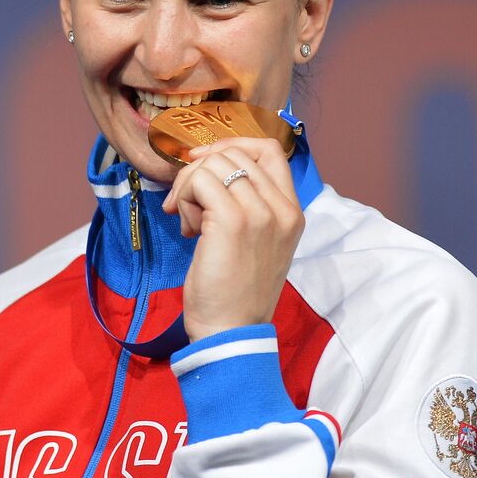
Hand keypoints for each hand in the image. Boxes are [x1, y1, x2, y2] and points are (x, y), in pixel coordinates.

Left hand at [161, 137, 304, 341]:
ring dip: (190, 187)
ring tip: (190, 223)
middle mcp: (282, 208)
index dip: (233, 146)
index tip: (205, 164)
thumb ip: (247, 205)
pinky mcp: (232, 220)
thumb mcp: (256, 243)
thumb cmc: (235, 291)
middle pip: (235, 154)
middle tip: (188, 206)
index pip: (270, 150)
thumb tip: (207, 168)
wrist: (232, 331)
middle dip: (201, 172)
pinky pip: (200, 182)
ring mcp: (260, 212)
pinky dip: (184, 197)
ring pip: (214, 165)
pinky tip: (187, 228)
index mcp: (292, 212)